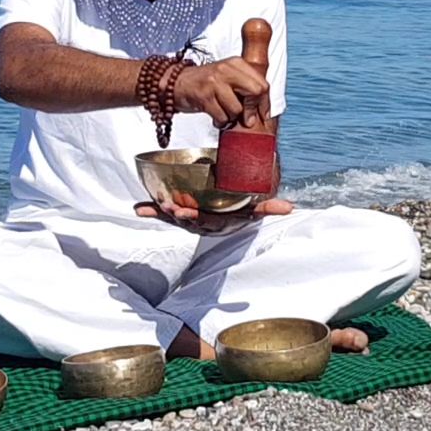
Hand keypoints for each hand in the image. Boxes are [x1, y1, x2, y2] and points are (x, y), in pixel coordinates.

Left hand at [136, 197, 292, 233]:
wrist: (231, 217)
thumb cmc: (241, 211)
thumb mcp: (254, 211)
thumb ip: (269, 208)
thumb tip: (291, 207)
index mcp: (218, 222)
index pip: (205, 221)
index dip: (193, 216)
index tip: (182, 210)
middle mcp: (202, 223)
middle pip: (187, 220)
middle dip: (176, 214)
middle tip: (167, 207)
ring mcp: (191, 219)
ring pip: (175, 218)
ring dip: (162, 213)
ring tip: (151, 207)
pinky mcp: (180, 214)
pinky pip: (165, 215)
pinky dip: (151, 212)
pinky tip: (139, 208)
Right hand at [172, 57, 268, 127]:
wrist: (177, 83)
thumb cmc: (206, 84)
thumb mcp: (228, 78)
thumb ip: (246, 88)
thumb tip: (264, 109)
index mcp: (236, 63)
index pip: (262, 83)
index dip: (265, 102)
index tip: (263, 113)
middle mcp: (226, 69)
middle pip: (255, 92)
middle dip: (252, 110)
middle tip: (247, 120)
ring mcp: (214, 82)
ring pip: (237, 108)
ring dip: (231, 117)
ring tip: (223, 113)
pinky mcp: (204, 96)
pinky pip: (222, 116)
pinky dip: (220, 121)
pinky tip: (215, 117)